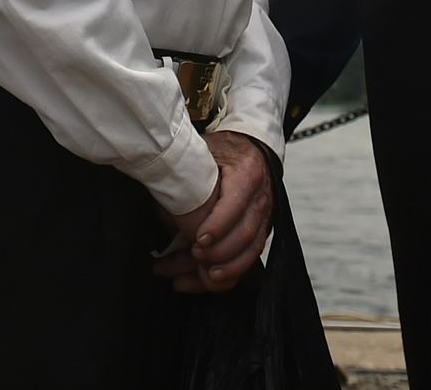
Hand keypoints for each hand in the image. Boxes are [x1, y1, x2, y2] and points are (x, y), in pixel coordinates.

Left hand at [150, 131, 273, 292]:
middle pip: (246, 234)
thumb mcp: (201, 154)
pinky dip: (224, 275)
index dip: (218, 225)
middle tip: (194, 255)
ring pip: (249, 253)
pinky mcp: (259, 233)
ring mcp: (263, 218)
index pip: (237, 204)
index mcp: (246, 174)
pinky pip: (246, 260)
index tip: (198, 239)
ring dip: (223, 270)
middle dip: (219, 252)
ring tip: (194, 277)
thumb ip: (187, 182)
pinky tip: (198, 281)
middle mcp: (260, 198)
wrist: (245, 149)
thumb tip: (167, 213)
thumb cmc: (220, 153)